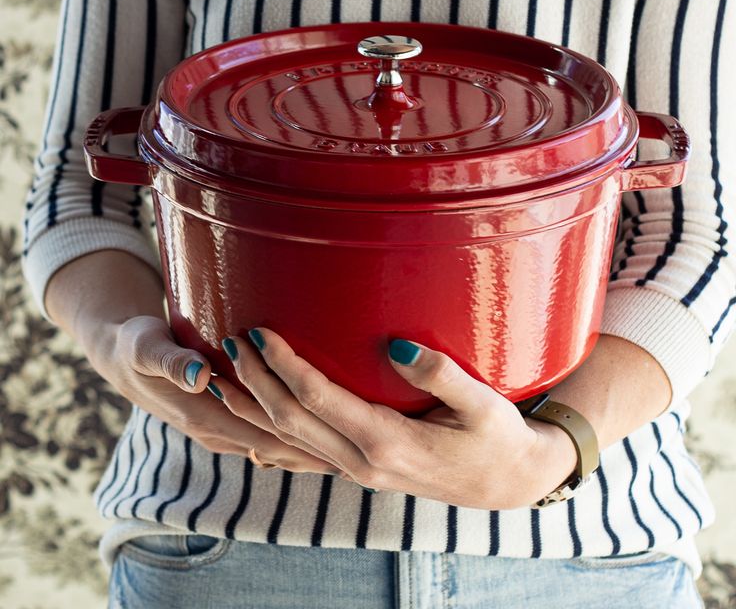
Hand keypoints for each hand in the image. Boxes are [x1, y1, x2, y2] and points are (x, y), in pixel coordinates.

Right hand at [86, 315, 337, 474]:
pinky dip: (293, 444)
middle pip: (280, 449)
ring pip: (275, 448)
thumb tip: (201, 376)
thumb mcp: (147, 347)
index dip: (307, 443)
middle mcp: (216, 433)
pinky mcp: (226, 422)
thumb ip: (172, 361)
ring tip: (355, 452)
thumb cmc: (137, 346)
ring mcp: (222, 431)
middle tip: (367, 453)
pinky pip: (266, 439)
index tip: (346, 445)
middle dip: (320, 453)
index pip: (268, 437)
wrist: (122, 359)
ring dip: (310, 451)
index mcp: (203, 418)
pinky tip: (319, 441)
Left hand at [215, 329, 578, 508]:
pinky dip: (270, 436)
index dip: (282, 365)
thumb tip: (396, 345)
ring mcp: (357, 471)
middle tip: (230, 341)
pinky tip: (254, 421)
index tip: (259, 332)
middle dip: (254, 381)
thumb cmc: (497, 437)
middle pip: (289, 420)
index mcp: (387, 441)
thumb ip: (440, 374)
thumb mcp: (482, 403)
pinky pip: (302, 454)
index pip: (316, 399)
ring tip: (224, 375)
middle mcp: (362, 461)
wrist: (508, 482)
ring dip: (252, 408)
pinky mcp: (359, 469)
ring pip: (287, 442)